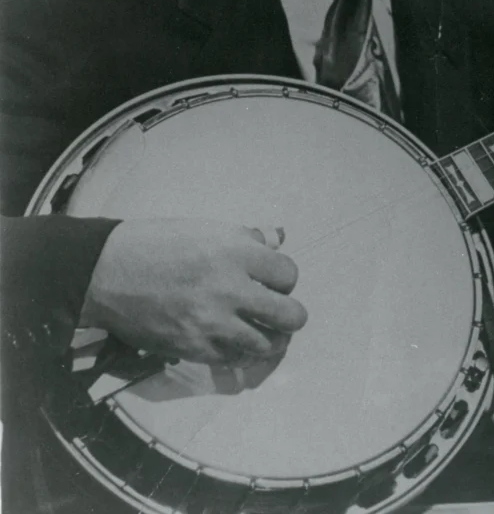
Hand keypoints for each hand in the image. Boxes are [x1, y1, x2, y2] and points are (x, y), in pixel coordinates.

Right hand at [80, 220, 307, 365]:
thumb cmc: (158, 242)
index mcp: (235, 252)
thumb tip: (278, 238)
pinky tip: (235, 340)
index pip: (288, 274)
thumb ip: (247, 238)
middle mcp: (231, 289)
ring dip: (271, 338)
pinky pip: (235, 358)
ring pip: (267, 344)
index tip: (274, 280)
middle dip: (291, 315)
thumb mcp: (206, 229)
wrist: (108, 273)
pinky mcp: (195, 349)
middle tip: (281, 312)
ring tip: (265, 331)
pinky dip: (240, 351)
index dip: (284, 278)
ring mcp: (214, 323)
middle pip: (290, 316)